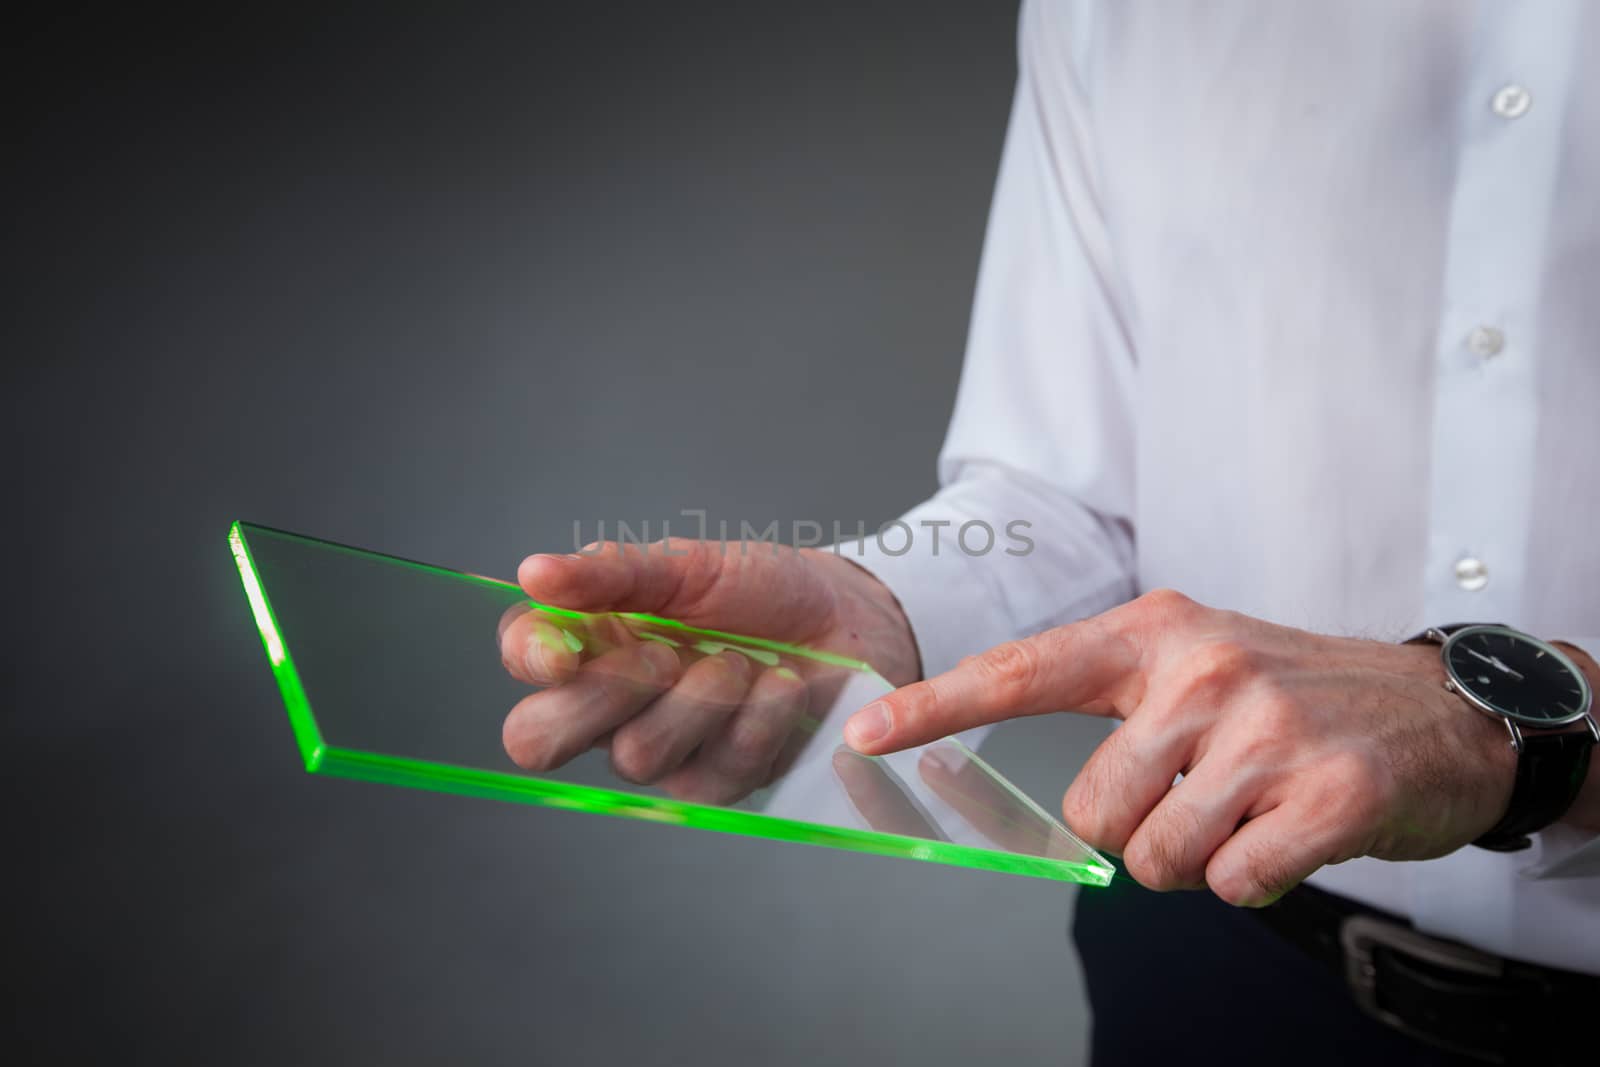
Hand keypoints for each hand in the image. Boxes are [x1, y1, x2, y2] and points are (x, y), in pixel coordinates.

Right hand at [498, 539, 918, 803]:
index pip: (521, 657)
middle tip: (662, 655)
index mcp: (588, 640)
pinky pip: (711, 775)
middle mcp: (607, 703)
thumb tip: (533, 572)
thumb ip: (610, 573)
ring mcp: (658, 749)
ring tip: (740, 660)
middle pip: (538, 738)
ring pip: (633, 756)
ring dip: (697, 701)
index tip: (566, 648)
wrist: (844, 619)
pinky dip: (754, 721)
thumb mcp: (687, 565)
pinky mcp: (713, 784)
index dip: (530, 659)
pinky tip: (779, 686)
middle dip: (601, 697)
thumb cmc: (758, 587)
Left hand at [843, 589, 1518, 905]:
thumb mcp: (1202, 665)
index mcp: (1156, 632)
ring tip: (1251, 808)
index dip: (936, 708)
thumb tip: (1055, 805)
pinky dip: (1253, 878)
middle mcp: (1203, 671)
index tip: (865, 733)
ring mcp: (1266, 731)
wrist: (1441, 712)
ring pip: (1158, 857)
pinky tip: (1292, 831)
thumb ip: (1119, 712)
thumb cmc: (1299, 695)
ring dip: (1198, 857)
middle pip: (1092, 811)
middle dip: (1137, 828)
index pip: (1022, 672)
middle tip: (1204, 795)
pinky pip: (1231, 883)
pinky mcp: (1326, 796)